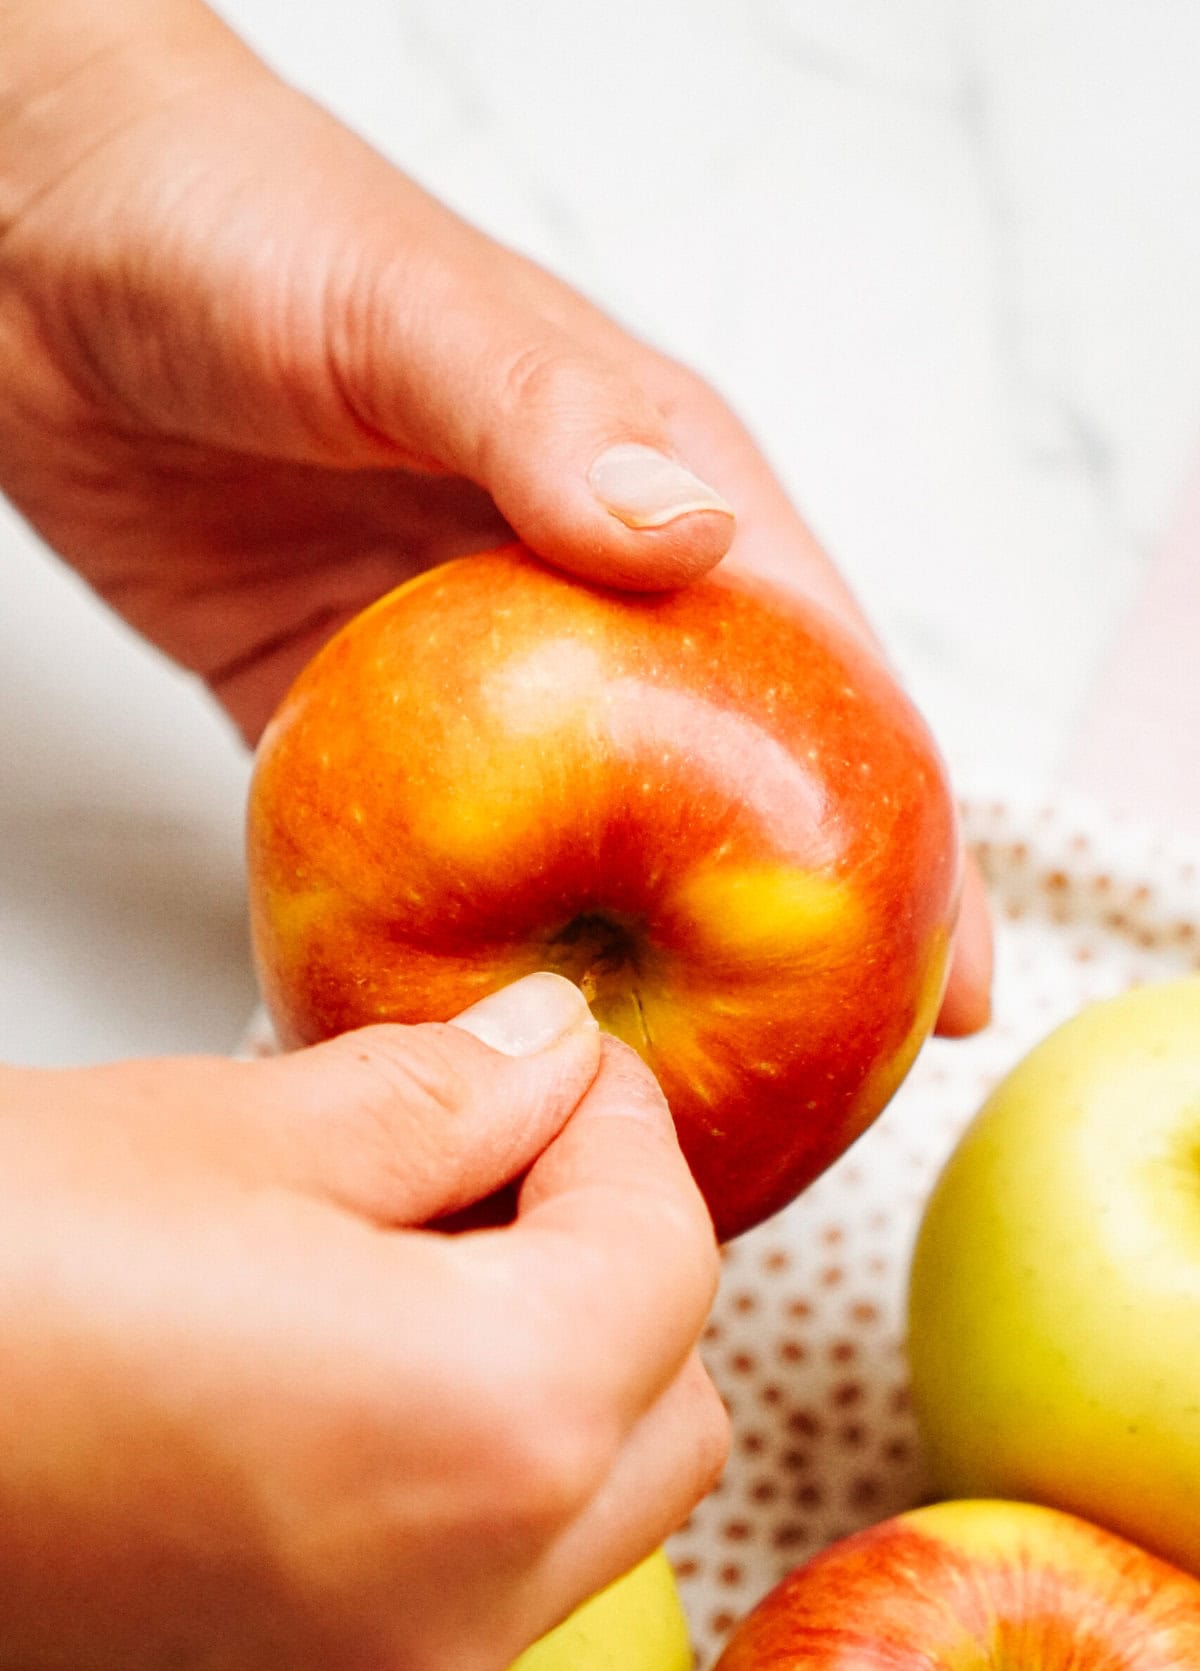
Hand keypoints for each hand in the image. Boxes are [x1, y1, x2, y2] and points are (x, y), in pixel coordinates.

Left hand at [0, 0, 989, 1029]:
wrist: (46, 242)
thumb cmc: (242, 232)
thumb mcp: (409, 310)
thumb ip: (546, 417)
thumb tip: (693, 543)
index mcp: (654, 490)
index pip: (821, 681)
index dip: (903, 839)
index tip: (945, 987)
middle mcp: (584, 598)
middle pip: (725, 796)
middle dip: (789, 950)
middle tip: (830, 1101)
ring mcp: (473, 673)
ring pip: (583, 851)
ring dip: (628, 976)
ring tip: (667, 1112)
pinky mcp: (346, 716)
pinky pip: (419, 858)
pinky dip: (448, 946)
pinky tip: (474, 1037)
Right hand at [0, 975, 726, 1670]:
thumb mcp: (233, 1129)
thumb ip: (444, 1094)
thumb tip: (551, 1053)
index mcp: (486, 1424)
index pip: (667, 1252)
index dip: (624, 1127)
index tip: (559, 1061)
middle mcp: (466, 1597)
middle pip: (669, 1403)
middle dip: (617, 1259)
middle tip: (500, 1154)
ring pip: (593, 1511)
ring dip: (557, 1370)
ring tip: (419, 1254)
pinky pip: (475, 1587)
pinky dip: (471, 1470)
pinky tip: (349, 1366)